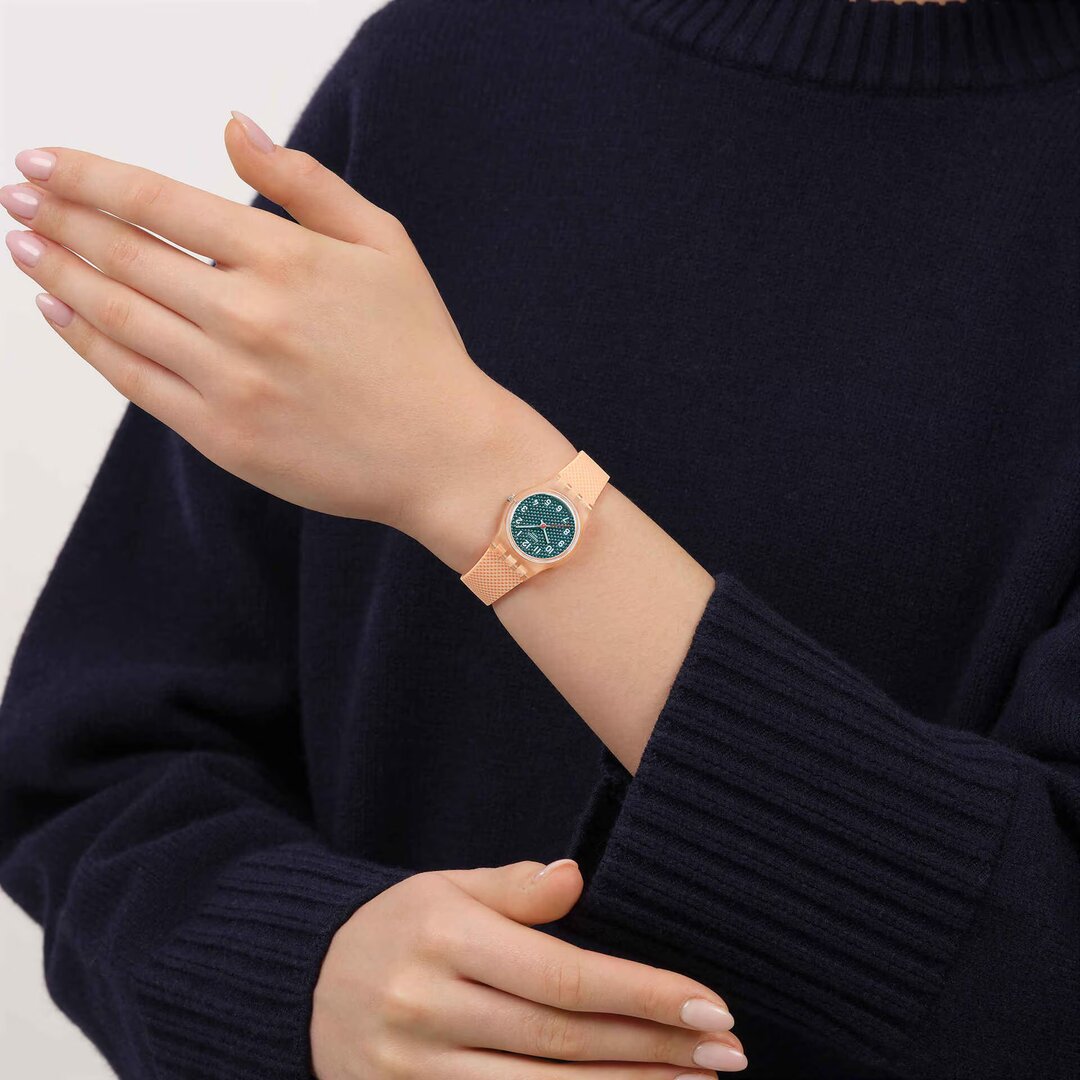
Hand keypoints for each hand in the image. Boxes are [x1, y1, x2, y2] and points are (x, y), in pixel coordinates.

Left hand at [1, 114, 560, 561]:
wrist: (442, 452)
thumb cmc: (418, 348)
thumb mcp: (383, 243)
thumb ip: (305, 182)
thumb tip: (232, 127)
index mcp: (286, 258)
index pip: (157, 201)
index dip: (87, 176)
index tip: (41, 161)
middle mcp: (247, 315)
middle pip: (124, 253)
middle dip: (58, 217)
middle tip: (15, 196)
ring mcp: (229, 380)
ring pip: (116, 314)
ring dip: (58, 272)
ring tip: (23, 244)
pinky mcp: (221, 435)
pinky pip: (133, 380)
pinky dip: (86, 341)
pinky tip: (58, 310)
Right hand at [312, 858, 747, 1077]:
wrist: (308, 983)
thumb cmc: (401, 926)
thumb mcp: (447, 885)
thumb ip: (512, 886)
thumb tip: (575, 877)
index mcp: (445, 938)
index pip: (565, 976)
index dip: (643, 993)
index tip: (711, 1005)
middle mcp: (429, 1008)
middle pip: (565, 1043)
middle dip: (656, 1049)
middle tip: (728, 1053)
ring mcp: (415, 1070)